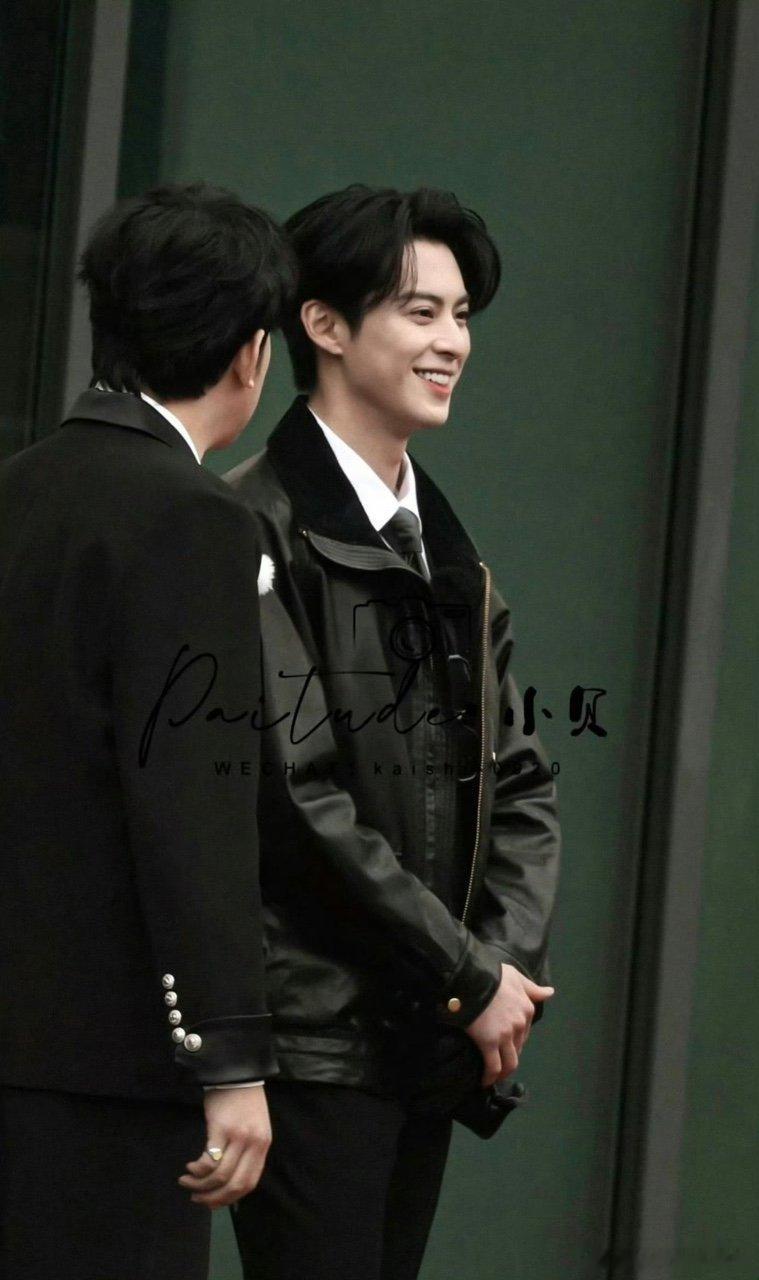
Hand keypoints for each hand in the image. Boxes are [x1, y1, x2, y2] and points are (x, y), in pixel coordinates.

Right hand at [178, 1085, 271, 1208]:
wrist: (237, 1072)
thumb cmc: (244, 1101)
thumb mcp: (254, 1128)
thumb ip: (247, 1151)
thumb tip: (231, 1179)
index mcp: (263, 1145)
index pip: (249, 1183)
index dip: (230, 1199)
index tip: (213, 1204)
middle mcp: (253, 1144)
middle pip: (234, 1184)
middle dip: (213, 1198)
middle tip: (197, 1199)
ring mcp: (238, 1136)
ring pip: (219, 1175)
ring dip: (200, 1185)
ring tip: (188, 1182)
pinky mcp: (221, 1128)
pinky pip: (209, 1160)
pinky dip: (198, 1170)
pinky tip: (191, 1167)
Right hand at [465, 964, 554, 1086]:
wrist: (472, 977)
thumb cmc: (492, 974)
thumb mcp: (516, 976)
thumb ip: (532, 988)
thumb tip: (550, 992)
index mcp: (527, 1008)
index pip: (526, 1032)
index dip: (516, 1040)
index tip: (506, 1044)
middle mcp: (520, 1024)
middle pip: (518, 1048)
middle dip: (510, 1056)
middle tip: (498, 1059)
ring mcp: (505, 1035)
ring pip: (510, 1062)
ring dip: (503, 1072)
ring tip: (494, 1076)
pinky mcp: (489, 1043)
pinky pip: (493, 1066)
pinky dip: (490, 1077)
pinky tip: (484, 1081)